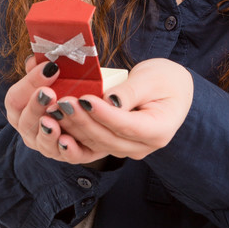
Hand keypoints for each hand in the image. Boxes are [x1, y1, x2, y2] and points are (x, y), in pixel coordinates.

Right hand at [4, 54, 66, 158]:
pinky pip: (66, 157)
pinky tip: (68, 141)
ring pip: (42, 142)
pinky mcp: (69, 156)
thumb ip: (45, 69)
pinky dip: (66, 150)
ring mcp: (47, 146)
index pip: (14, 98)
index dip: (29, 83)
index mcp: (22, 110)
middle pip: (25, 121)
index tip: (49, 68)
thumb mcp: (60, 78)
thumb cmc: (69, 93)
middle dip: (36, 106)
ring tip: (53, 121)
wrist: (94, 116)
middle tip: (49, 93)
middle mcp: (30, 130)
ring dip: (47, 131)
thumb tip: (35, 57)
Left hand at [24, 58, 193, 165]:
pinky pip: (92, 143)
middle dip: (83, 121)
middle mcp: (143, 146)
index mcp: (160, 130)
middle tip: (62, 102)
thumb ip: (130, 91)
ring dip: (74, 127)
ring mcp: (128, 149)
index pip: (128, 126)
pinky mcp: (115, 145)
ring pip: (97, 143)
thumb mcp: (152, 78)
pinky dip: (75, 132)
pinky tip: (58, 122)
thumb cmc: (165, 80)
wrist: (172, 91)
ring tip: (56, 108)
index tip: (84, 99)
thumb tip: (108, 101)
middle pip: (108, 138)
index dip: (104, 115)